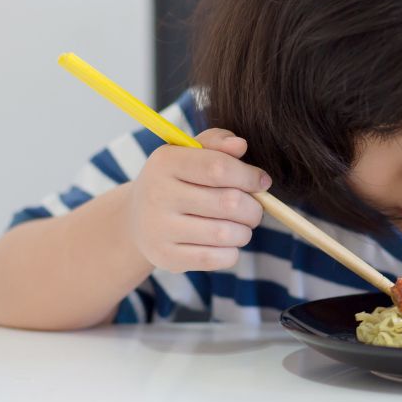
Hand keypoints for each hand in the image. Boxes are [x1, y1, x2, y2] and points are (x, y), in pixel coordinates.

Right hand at [127, 128, 271, 272]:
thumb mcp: (191, 153)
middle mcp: (157, 195)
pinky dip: (231, 252)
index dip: (249, 176)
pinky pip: (216, 258)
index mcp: (165, 162)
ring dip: (244, 231)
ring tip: (240, 226)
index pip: (219, 168)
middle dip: (253, 207)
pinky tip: (226, 243)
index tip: (262, 182)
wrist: (138, 219)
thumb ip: (217, 142)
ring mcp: (159, 229)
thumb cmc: (177, 180)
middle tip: (254, 209)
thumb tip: (240, 145)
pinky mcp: (166, 257)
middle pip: (228, 202)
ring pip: (226, 233)